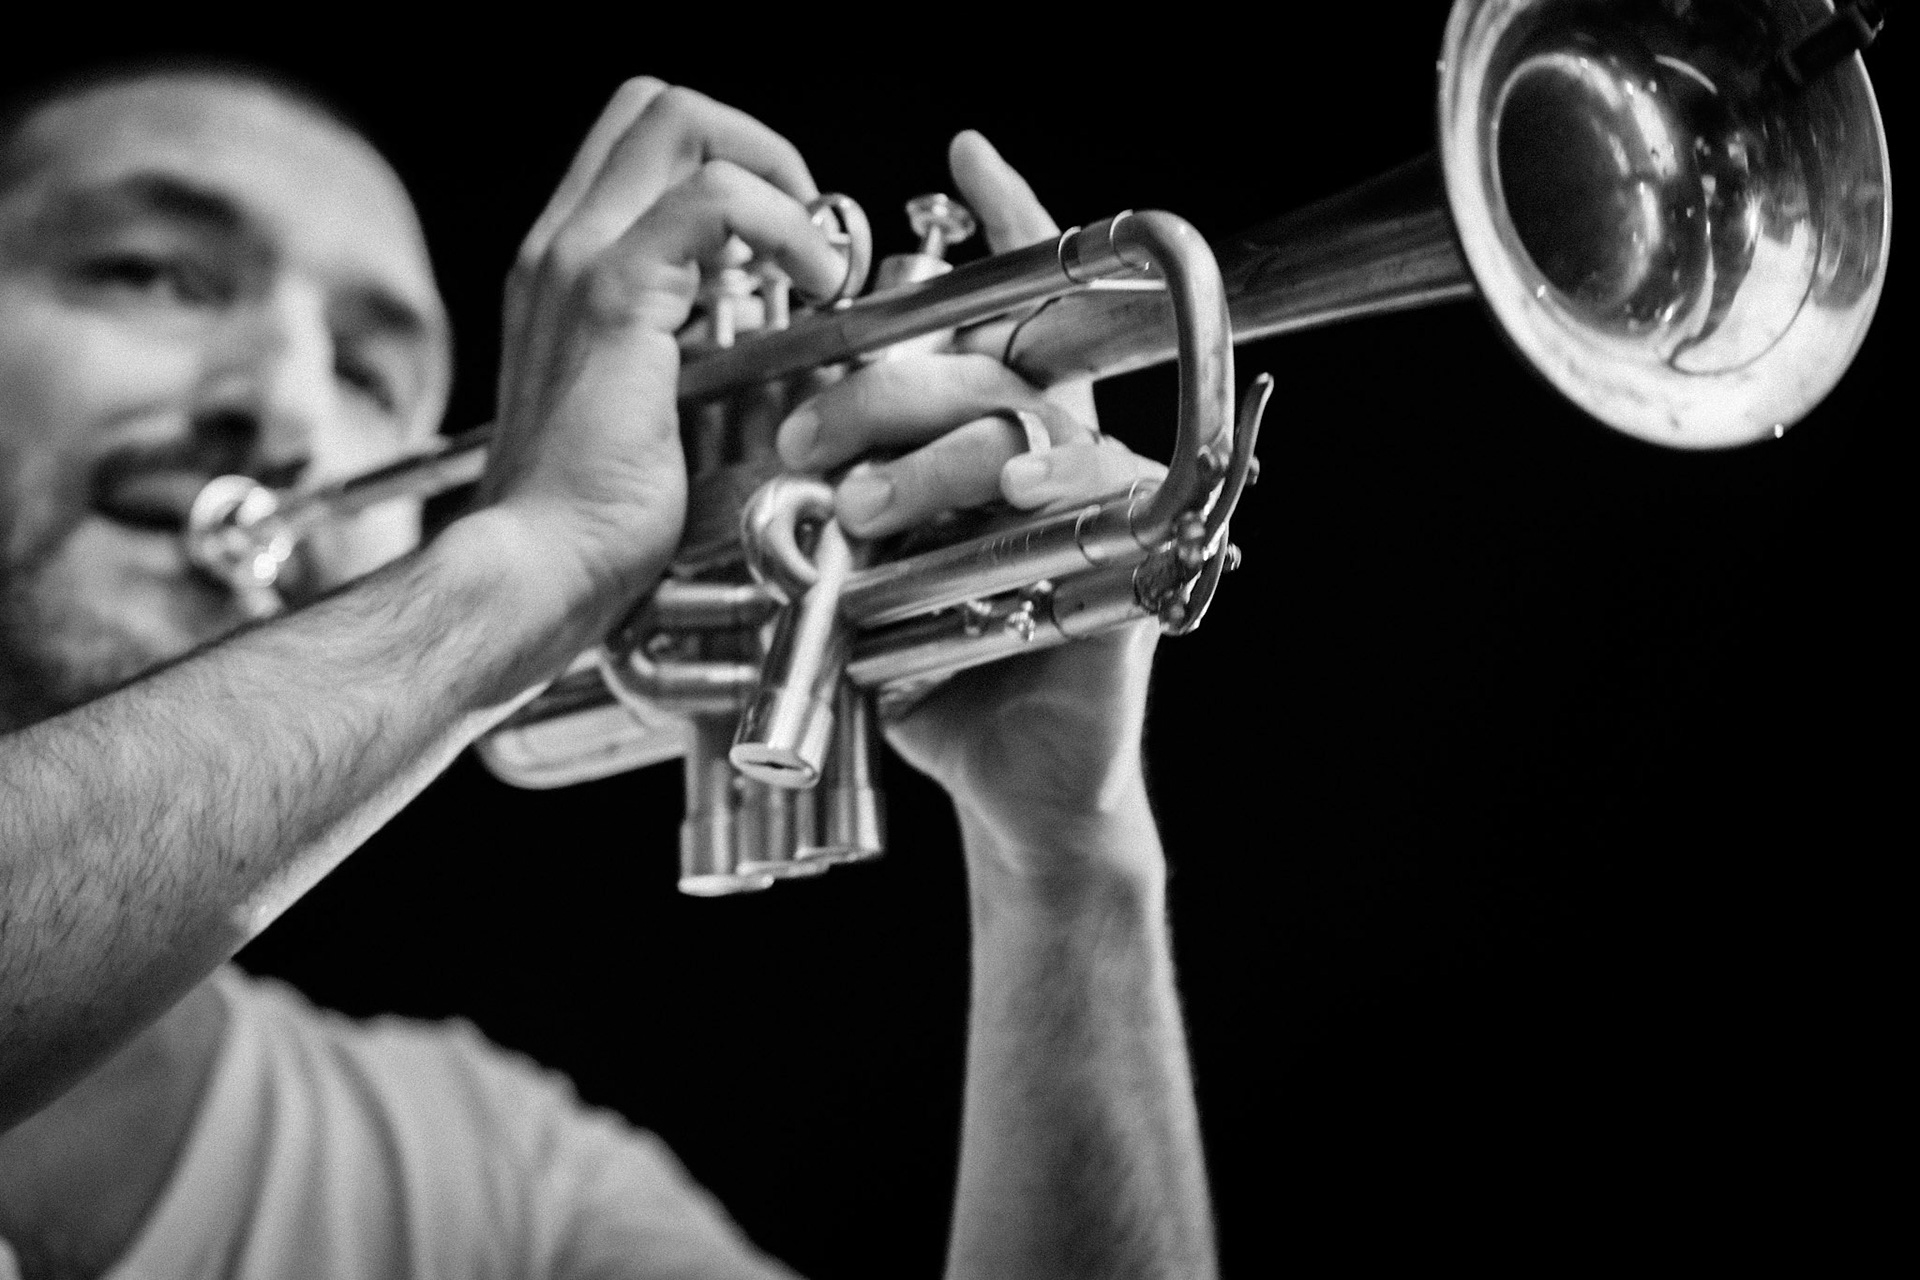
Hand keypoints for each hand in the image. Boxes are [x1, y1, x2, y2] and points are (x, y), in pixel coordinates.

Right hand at [476, 81, 844, 652]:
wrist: (540, 567)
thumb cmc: (592, 517)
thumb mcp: (649, 408)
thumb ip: (688, 351)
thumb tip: (774, 335)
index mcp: (564, 267)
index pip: (641, 145)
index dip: (730, 162)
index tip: (785, 243)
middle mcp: (560, 244)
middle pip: (659, 105)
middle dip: (755, 144)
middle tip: (806, 230)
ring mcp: (577, 260)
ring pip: (681, 121)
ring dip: (775, 173)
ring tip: (815, 259)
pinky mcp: (612, 296)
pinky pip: (714, 200)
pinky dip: (783, 223)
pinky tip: (813, 286)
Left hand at [776, 132, 1164, 883]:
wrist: (1005, 782)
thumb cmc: (930, 674)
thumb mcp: (864, 573)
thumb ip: (847, 498)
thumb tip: (776, 441)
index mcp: (988, 440)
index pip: (997, 315)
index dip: (997, 226)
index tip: (961, 151)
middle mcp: (1049, 452)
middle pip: (990, 362)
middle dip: (890, 385)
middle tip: (811, 438)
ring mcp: (1092, 498)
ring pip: (1021, 422)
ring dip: (933, 454)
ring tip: (862, 510)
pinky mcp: (1125, 555)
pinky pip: (1093, 484)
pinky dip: (1044, 476)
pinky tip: (1005, 490)